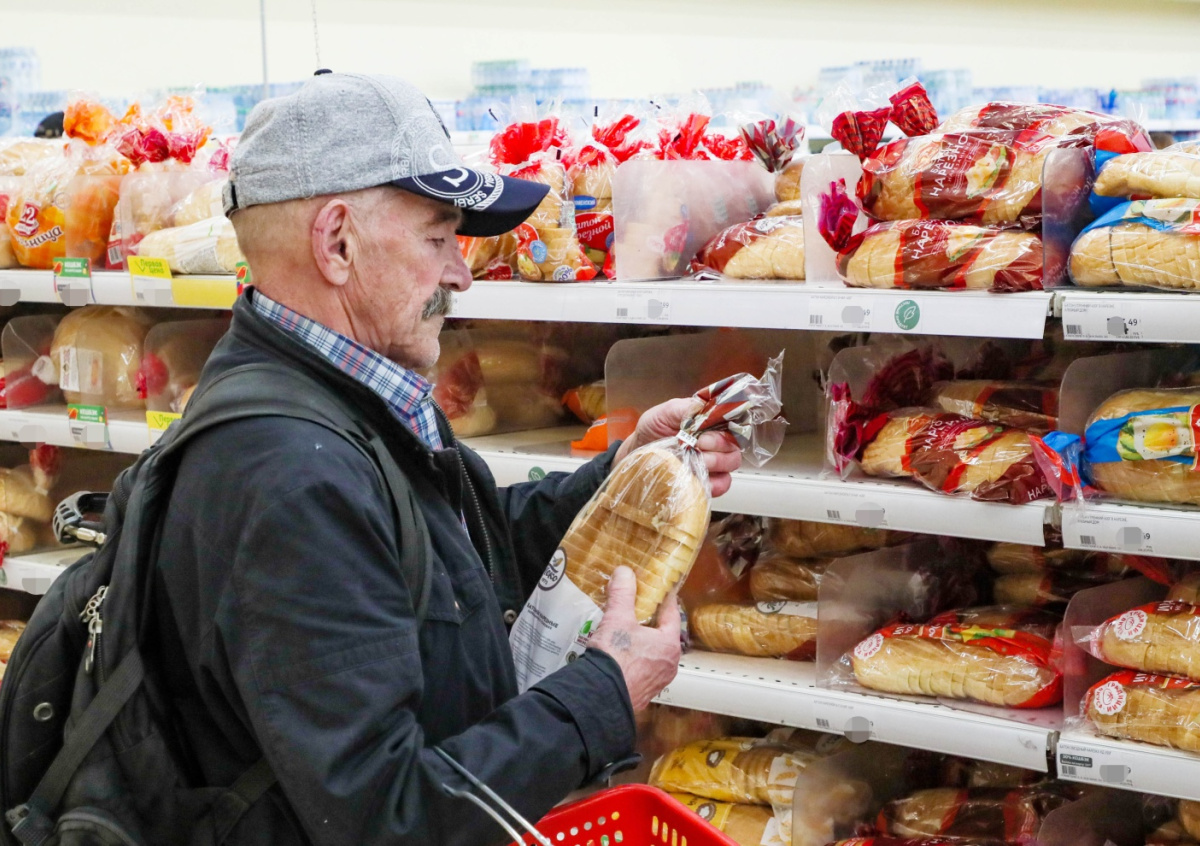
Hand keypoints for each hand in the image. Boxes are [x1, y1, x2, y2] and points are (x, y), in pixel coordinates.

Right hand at [588, 566, 680, 710]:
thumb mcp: (617, 619)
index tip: (661, 589)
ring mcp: (658, 681)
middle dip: (651, 622)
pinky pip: (643, 668)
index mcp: (669, 644)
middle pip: (663, 634)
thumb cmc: (616, 657)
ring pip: (653, 653)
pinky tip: (621, 655)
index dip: (665, 599)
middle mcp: (670, 664)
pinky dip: (636, 658)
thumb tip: (624, 572)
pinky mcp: (644, 692)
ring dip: (643, 642)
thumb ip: (623, 593)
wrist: (601, 698)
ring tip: (627, 632)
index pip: (672, 614)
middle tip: (638, 609)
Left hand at [612, 398, 742, 496]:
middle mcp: (716, 441)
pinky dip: (712, 482)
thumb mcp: (665, 412)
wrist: (638, 454)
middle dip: (716, 446)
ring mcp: (715, 462)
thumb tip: (704, 408)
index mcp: (710, 421)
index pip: (733, 421)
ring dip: (714, 463)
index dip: (723, 427)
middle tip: (696, 446)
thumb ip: (686, 408)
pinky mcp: (710, 480)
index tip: (704, 434)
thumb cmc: (653, 431)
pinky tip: (696, 477)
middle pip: (734, 444)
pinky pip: (723, 484)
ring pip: (731, 462)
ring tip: (693, 461)